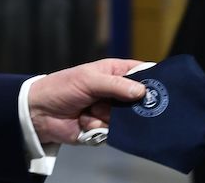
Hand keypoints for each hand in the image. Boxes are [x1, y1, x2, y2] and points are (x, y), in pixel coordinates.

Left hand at [28, 59, 146, 144]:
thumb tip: (142, 91)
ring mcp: (112, 111)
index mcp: (114, 73)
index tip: (164, 90)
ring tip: (90, 110)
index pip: (142, 73)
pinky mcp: (105, 129)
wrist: (40, 113)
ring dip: (108, 117)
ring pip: (128, 119)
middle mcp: (117, 92)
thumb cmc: (61, 88)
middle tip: (120, 106)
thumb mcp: (88, 80)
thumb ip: (115, 85)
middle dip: (133, 106)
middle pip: (141, 101)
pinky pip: (114, 132)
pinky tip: (84, 121)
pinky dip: (98, 127)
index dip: (154, 80)